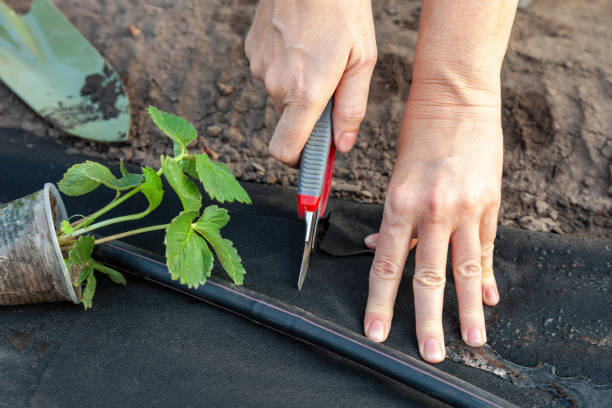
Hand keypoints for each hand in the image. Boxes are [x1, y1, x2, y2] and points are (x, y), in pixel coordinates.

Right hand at [245, 0, 376, 165]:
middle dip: (308, 113)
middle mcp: (275, 84)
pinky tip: (300, 42)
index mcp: (305, 92)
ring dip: (297, 86)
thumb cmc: (343, 9)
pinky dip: (285, 67)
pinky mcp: (252, 50)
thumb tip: (342, 145)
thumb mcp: (362, 60)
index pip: (285, 149)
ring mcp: (259, 66)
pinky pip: (269, 72)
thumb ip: (352, 109)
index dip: (297, 161)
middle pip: (288, 120)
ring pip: (279, 95)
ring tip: (316, 54)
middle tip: (330, 84)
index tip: (310, 161)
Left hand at [363, 80, 502, 362]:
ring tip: (472, 338)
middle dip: (427, 319)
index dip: (380, 302)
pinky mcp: (490, 202)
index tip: (377, 331)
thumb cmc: (418, 136)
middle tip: (430, 351)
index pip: (387, 265)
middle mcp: (432, 210)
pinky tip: (488, 297)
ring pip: (464, 268)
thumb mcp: (396, 176)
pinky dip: (486, 274)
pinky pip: (486, 247)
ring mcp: (465, 207)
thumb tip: (380, 248)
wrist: (455, 98)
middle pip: (427, 276)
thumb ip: (393, 218)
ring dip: (468, 308)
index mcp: (400, 203)